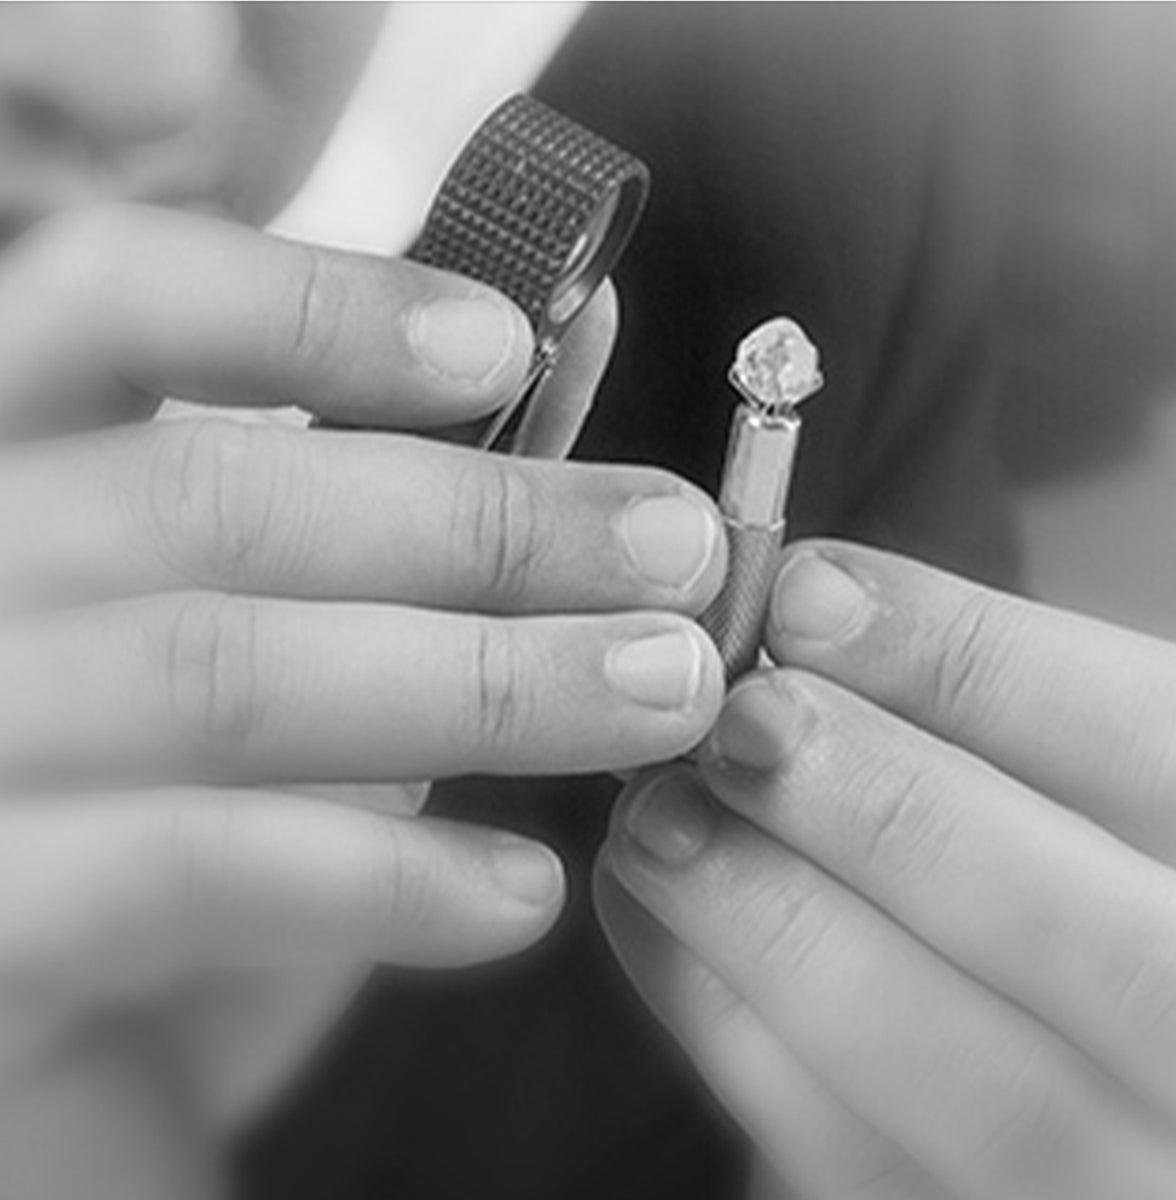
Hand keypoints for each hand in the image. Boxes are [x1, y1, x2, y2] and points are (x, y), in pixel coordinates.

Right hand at [0, 205, 726, 1131]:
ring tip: (659, 691)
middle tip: (678, 557)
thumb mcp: (252, 598)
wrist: (27, 1047)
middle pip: (214, 498)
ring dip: (482, 686)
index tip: (510, 347)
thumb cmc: (153, 769)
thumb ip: (387, 459)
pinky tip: (526, 891)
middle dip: (483, 526)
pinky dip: (387, 879)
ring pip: (223, 676)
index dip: (316, 306)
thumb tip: (575, 332)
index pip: (114, 296)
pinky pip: (195, 871)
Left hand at [600, 540, 1175, 1199]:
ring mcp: (1125, 1179)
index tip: (807, 595)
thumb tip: (812, 614)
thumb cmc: (1072, 882)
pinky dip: (731, 1027)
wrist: (1085, 1067)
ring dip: (779, 926)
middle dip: (885, 806)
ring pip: (976, 1093)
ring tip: (658, 814)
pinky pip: (850, 1166)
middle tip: (736, 715)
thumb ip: (994, 727)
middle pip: (1086, 944)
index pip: (1156, 759)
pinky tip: (650, 908)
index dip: (981, 667)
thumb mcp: (1079, 794)